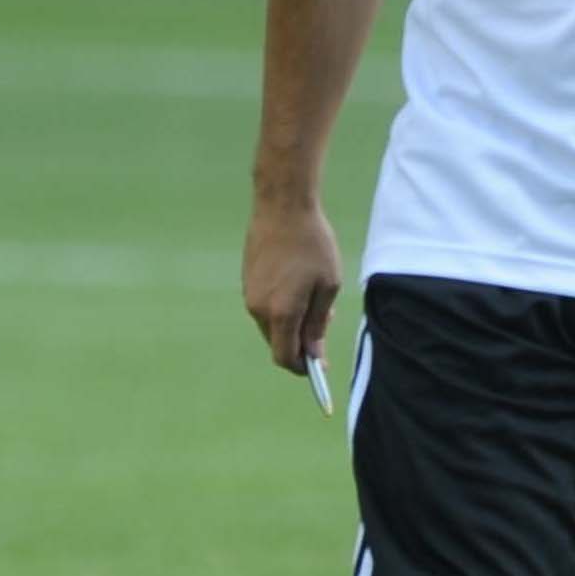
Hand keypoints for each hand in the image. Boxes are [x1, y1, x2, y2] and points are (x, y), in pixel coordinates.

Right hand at [243, 195, 343, 374]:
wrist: (282, 207)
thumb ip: (318, 323)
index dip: (302, 368)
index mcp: (281, 312)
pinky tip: (299, 286)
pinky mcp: (247, 282)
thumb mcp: (328, 285)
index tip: (319, 367)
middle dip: (300, 342)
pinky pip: (265, 308)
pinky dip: (282, 309)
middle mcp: (259, 309)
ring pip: (271, 325)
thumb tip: (313, 353)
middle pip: (278, 342)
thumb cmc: (313, 245)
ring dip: (292, 324)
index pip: (285, 357)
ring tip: (315, 298)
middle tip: (325, 322)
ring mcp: (249, 295)